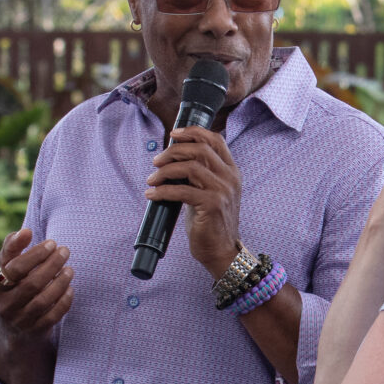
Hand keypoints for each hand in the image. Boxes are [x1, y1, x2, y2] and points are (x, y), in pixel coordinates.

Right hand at [0, 229, 72, 344]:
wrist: (12, 328)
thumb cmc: (11, 287)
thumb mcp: (5, 268)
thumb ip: (12, 247)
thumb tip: (25, 232)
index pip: (15, 268)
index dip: (35, 254)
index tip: (52, 242)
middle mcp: (3, 306)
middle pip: (31, 284)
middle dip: (52, 265)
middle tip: (65, 251)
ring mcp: (19, 321)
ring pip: (43, 300)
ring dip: (60, 282)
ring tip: (70, 269)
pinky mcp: (35, 331)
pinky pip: (53, 316)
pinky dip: (64, 301)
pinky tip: (70, 288)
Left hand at [146, 126, 243, 276]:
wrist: (221, 250)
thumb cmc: (210, 221)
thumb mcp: (208, 191)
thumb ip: (199, 174)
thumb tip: (171, 159)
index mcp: (231, 171)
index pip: (215, 139)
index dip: (193, 132)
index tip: (173, 134)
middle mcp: (230, 177)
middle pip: (200, 149)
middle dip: (173, 151)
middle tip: (156, 161)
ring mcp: (223, 190)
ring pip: (190, 167)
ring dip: (165, 171)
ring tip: (152, 180)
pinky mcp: (212, 205)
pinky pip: (182, 190)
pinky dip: (163, 191)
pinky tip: (152, 195)